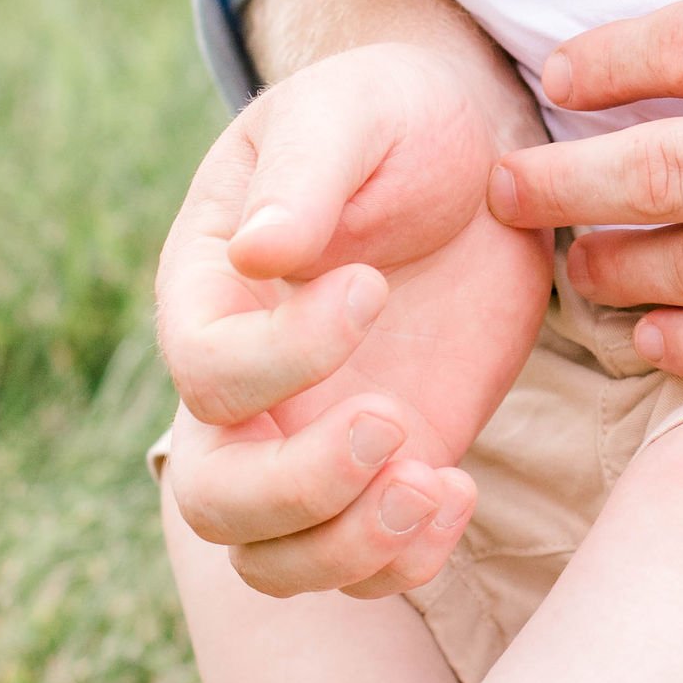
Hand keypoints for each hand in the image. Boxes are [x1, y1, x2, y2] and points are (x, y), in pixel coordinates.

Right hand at [158, 44, 552, 597]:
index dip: (282, 356)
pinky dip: (406, 559)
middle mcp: (243, 389)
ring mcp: (309, 440)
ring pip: (275, 561)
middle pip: (212, 501)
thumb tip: (259, 255)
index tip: (372, 286)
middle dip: (299, 490)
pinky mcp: (385, 471)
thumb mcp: (351, 114)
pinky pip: (364, 567)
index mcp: (209, 295)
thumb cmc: (393, 120)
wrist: (474, 160)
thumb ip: (304, 178)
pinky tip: (456, 488)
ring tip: (433, 481)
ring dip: (350, 547)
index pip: (207, 371)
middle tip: (392, 422)